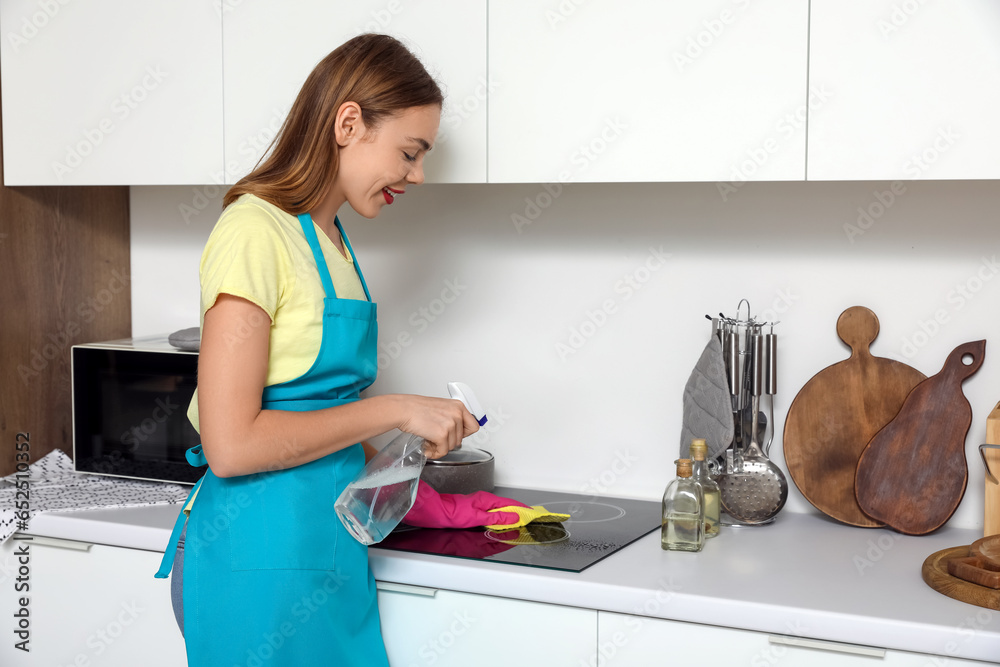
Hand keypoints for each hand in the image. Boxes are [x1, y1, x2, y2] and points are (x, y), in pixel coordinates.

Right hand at [393, 395, 480, 458]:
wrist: (403, 409)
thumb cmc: (417, 408)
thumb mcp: (442, 407)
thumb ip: (452, 417)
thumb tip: (457, 432)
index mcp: (459, 406)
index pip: (474, 426)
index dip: (464, 434)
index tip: (455, 435)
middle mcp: (457, 414)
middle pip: (461, 439)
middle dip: (447, 441)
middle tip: (435, 437)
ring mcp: (450, 425)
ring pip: (452, 446)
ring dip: (439, 447)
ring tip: (428, 439)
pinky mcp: (442, 435)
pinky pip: (442, 451)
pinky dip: (434, 453)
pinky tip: (426, 446)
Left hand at [403, 481, 530, 528]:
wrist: (435, 512)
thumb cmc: (452, 513)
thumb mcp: (477, 517)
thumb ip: (496, 518)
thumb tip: (513, 517)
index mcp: (486, 500)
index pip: (510, 504)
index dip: (522, 509)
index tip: (532, 514)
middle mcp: (484, 501)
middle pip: (506, 506)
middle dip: (519, 511)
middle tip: (530, 518)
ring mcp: (479, 505)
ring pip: (500, 509)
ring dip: (511, 514)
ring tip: (520, 520)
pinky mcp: (474, 510)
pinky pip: (493, 512)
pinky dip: (501, 516)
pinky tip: (503, 521)